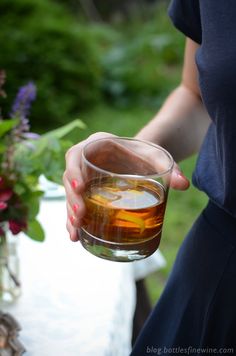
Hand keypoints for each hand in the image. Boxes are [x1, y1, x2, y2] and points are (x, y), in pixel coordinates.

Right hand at [63, 132, 189, 241]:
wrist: (140, 159)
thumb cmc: (145, 155)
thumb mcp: (156, 157)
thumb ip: (170, 168)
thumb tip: (184, 185)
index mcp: (97, 145)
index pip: (76, 154)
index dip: (74, 171)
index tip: (80, 188)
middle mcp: (86, 161)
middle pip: (69, 178)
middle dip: (72, 198)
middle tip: (81, 215)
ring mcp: (84, 177)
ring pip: (70, 195)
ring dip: (70, 213)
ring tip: (76, 232)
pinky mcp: (86, 192)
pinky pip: (76, 205)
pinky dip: (74, 221)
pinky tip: (77, 237)